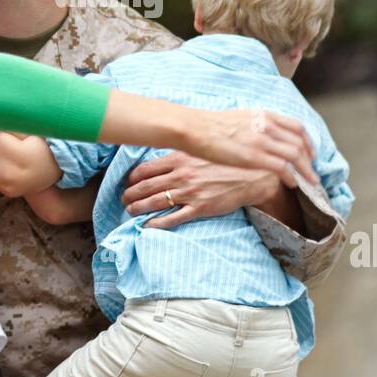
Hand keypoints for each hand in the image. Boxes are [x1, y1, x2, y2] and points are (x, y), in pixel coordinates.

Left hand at [121, 153, 278, 228]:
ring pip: (155, 202)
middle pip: (145, 186)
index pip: (145, 168)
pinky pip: (172, 218)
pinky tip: (147, 225)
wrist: (252, 175)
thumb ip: (182, 153)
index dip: (132, 178)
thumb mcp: (202, 151)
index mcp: (180, 158)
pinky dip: (156, 223)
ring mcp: (190, 192)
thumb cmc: (226, 161)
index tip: (127, 183)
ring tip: (129, 211)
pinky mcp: (199, 208)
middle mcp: (181, 175)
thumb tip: (164, 156)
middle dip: (130, 194)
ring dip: (138, 208)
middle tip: (123, 199)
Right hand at [181, 106, 315, 189]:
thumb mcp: (240, 117)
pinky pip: (283, 168)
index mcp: (265, 114)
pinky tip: (292, 184)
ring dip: (306, 170)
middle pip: (300, 143)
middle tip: (312, 171)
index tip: (311, 153)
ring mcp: (262, 140)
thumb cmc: (211, 125)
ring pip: (296, 156)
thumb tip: (263, 135)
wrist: (194, 128)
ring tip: (310, 182)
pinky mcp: (254, 156)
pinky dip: (292, 176)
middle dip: (310, 159)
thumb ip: (256, 124)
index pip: (297, 127)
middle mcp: (268, 125)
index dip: (308, 142)